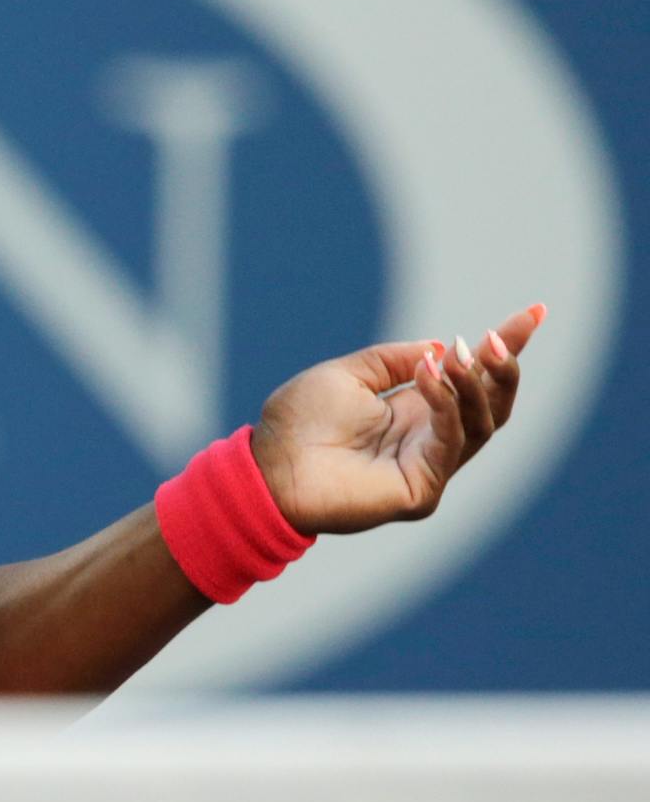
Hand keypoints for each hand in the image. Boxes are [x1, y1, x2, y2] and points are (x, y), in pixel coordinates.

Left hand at [249, 304, 545, 533]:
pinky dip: (445, 402)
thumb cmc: (298, 422)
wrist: (267, 468)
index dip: (505, 348)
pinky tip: (429, 373)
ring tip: (459, 353)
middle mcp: (430, 439)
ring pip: (480, 423)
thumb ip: (393, 360)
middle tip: (500, 338)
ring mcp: (430, 467)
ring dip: (474, 383)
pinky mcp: (423, 489)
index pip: (473, 379)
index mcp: (414, 412)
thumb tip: (440, 348)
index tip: (535, 312)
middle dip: (504, 368)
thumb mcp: (348, 375)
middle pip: (492, 404)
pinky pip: (450, 441)